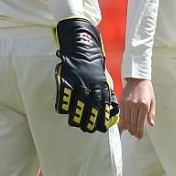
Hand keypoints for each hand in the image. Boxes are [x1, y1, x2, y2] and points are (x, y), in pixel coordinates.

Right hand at [53, 18, 118, 132]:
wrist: (82, 46)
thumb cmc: (94, 64)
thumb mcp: (105, 77)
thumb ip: (108, 93)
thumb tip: (112, 109)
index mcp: (102, 85)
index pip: (103, 106)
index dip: (101, 118)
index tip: (100, 128)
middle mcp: (91, 86)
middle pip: (91, 109)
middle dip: (89, 121)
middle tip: (87, 128)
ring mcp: (78, 83)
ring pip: (78, 106)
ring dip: (77, 117)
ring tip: (76, 123)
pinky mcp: (67, 81)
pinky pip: (65, 97)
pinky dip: (64, 105)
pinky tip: (64, 110)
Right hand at [119, 78, 155, 138]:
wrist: (137, 78)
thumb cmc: (147, 89)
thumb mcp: (152, 101)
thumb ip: (151, 113)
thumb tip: (151, 124)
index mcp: (144, 105)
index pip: (141, 122)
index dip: (140, 131)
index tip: (140, 136)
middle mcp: (135, 105)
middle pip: (133, 123)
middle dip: (134, 131)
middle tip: (136, 135)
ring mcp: (127, 104)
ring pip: (126, 120)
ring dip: (129, 128)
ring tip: (131, 131)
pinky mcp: (122, 102)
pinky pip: (122, 115)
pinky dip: (123, 122)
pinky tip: (125, 126)